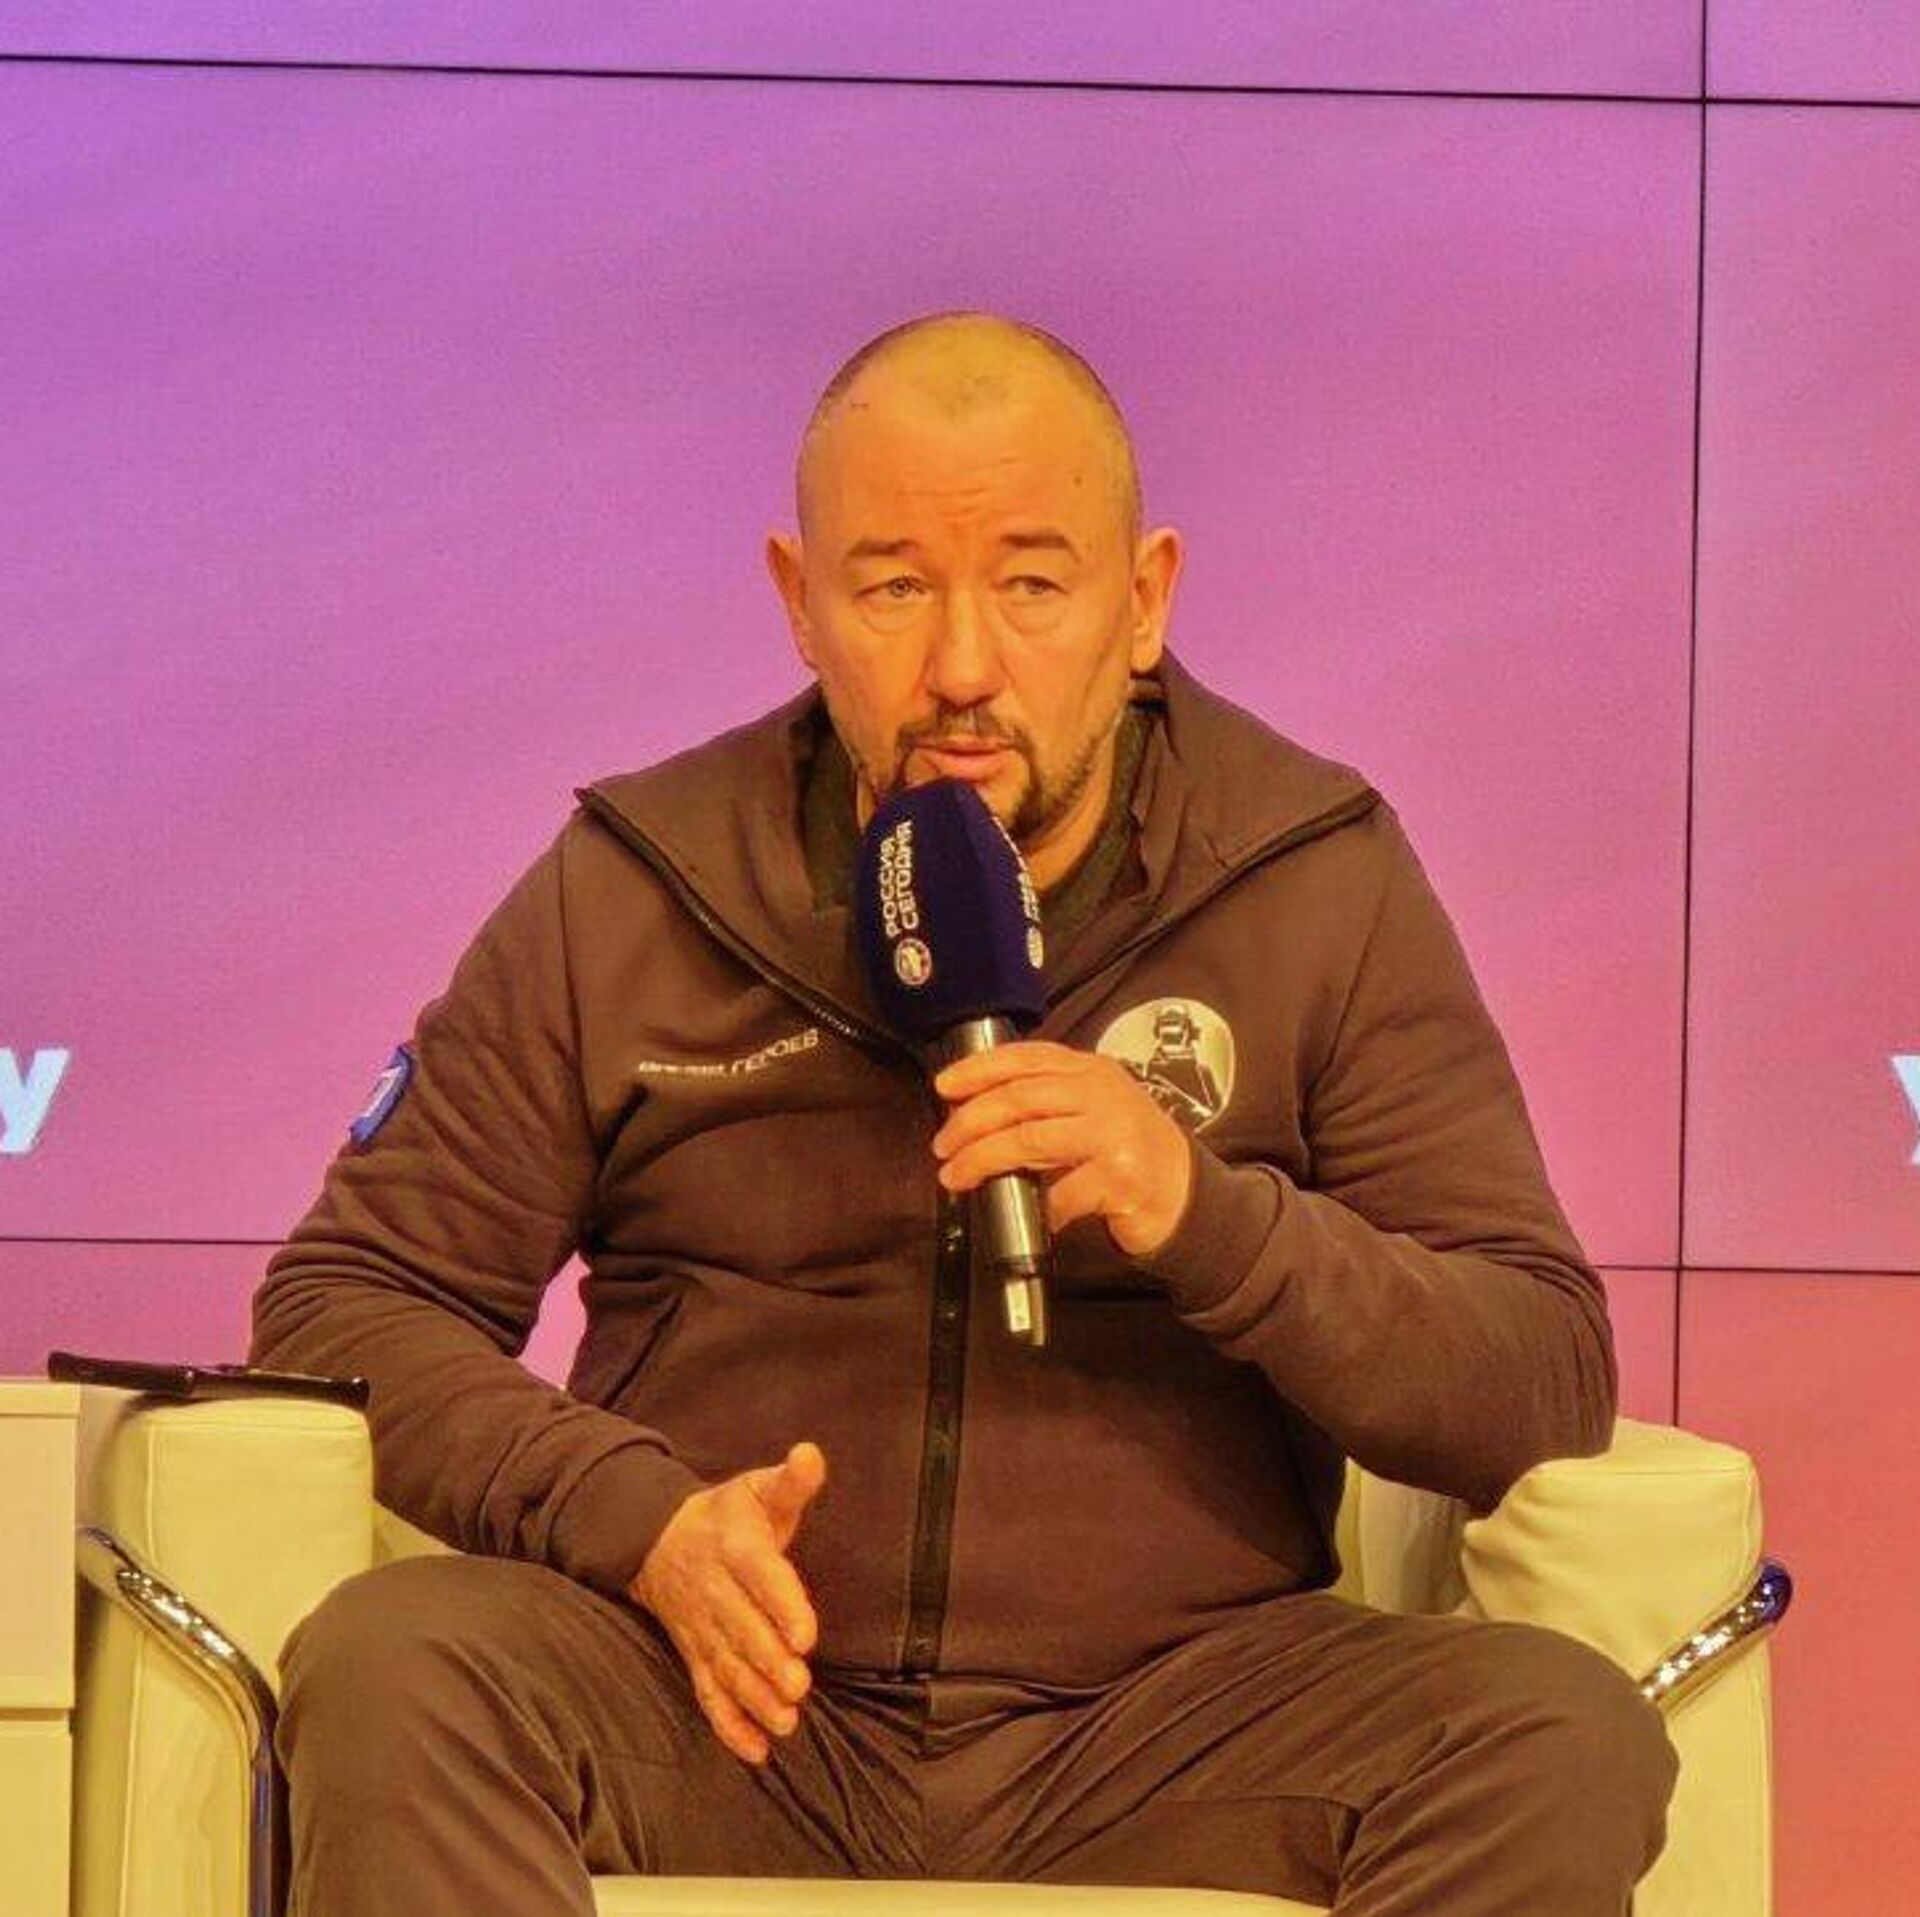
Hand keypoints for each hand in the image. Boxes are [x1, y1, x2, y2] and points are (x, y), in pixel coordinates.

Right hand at [630, 1441, 825, 1764]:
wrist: (658, 1539)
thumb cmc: (727, 1516)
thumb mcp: (756, 1490)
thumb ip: (791, 1481)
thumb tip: (812, 1454)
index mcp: (734, 1544)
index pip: (758, 1574)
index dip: (781, 1603)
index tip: (806, 1633)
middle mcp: (714, 1590)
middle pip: (740, 1628)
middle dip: (767, 1659)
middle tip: (798, 1685)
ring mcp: (701, 1627)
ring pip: (725, 1666)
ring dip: (753, 1697)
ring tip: (785, 1722)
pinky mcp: (694, 1654)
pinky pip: (706, 1691)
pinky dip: (727, 1724)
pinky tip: (755, 1751)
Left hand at [932, 1041, 1192, 1257]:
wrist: (1184, 1192)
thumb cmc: (1128, 1150)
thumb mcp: (1093, 1109)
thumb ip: (1047, 1102)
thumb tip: (975, 1114)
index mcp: (1090, 1071)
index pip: (1026, 1058)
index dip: (979, 1069)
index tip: (944, 1086)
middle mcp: (1102, 1094)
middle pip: (1019, 1098)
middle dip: (970, 1122)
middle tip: (943, 1146)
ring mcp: (1113, 1133)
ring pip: (1029, 1139)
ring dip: (983, 1160)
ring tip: (958, 1175)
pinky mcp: (1120, 1176)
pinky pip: (1061, 1192)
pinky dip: (1037, 1206)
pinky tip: (1028, 1214)